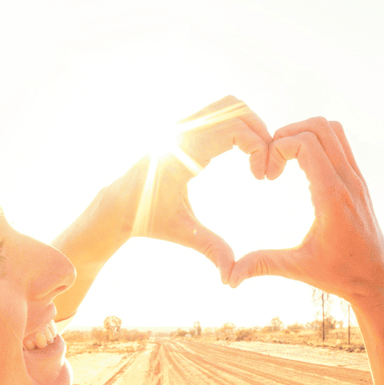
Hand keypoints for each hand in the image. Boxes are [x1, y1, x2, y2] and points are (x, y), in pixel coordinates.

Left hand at [113, 96, 273, 283]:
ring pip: (228, 105)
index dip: (260, 148)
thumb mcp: (183, 233)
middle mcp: (182, 130)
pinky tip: (240, 157)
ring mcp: (181, 125)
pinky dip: (236, 127)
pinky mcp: (183, 127)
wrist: (118, 207)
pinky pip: (218, 113)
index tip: (263, 178)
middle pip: (237, 107)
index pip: (236, 128)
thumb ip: (211, 249)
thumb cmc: (148, 220)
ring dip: (249, 126)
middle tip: (265, 166)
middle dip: (261, 132)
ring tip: (255, 160)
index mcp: (184, 151)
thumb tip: (231, 279)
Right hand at [228, 118, 383, 312]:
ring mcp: (356, 178)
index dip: (278, 148)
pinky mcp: (358, 181)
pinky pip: (339, 144)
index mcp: (332, 197)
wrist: (378, 279)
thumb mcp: (298, 269)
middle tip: (271, 160)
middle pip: (320, 127)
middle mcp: (348, 181)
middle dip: (288, 134)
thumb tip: (229, 277)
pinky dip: (316, 144)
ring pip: (332, 130)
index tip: (266, 175)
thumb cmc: (340, 275)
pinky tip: (300, 168)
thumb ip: (263, 265)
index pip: (306, 144)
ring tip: (283, 159)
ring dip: (303, 134)